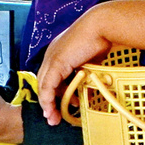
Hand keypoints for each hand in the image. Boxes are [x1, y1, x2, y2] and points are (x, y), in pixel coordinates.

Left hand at [37, 11, 114, 125]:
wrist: (101, 26)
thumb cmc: (100, 39)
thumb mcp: (89, 60)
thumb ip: (83, 72)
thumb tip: (87, 85)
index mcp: (58, 53)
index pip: (50, 77)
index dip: (53, 94)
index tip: (60, 106)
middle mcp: (51, 55)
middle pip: (43, 83)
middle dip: (48, 103)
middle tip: (54, 117)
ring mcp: (52, 59)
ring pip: (43, 87)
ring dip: (48, 105)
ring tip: (54, 118)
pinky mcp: (56, 63)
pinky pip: (48, 86)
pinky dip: (49, 100)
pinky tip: (52, 110)